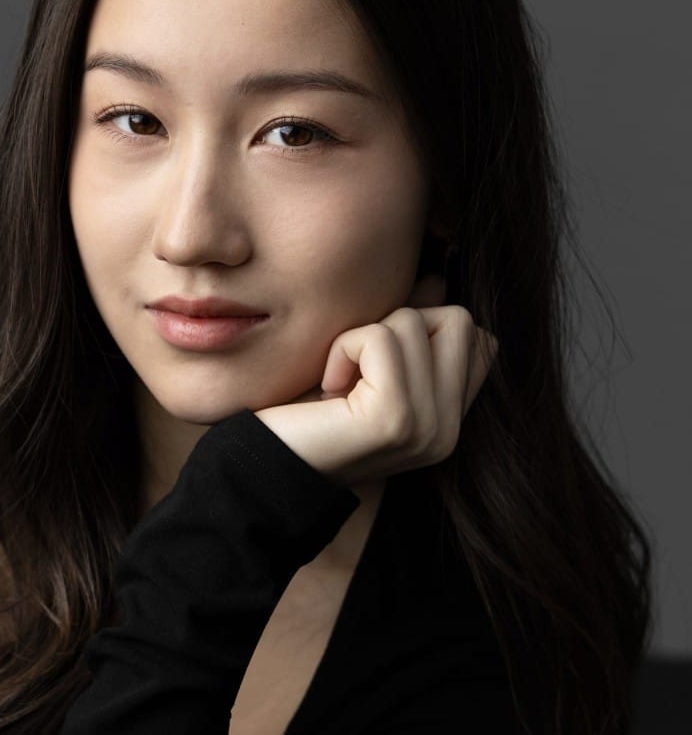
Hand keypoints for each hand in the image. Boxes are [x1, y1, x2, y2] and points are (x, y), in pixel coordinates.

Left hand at [253, 274, 498, 486]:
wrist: (264, 464)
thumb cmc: (305, 412)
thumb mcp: (364, 365)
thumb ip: (406, 330)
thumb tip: (437, 278)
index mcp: (448, 420)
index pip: (479, 340)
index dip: (424, 328)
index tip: (374, 364)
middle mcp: (449, 430)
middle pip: (457, 320)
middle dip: (397, 324)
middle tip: (357, 367)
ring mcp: (429, 428)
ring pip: (413, 321)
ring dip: (360, 338)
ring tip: (336, 382)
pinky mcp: (396, 419)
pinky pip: (379, 338)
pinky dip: (343, 348)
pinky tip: (327, 388)